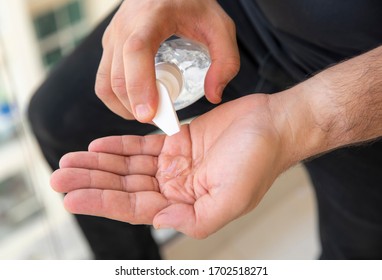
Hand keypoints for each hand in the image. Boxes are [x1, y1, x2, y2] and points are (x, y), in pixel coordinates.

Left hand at [50, 94, 291, 237]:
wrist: (273, 125)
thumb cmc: (259, 161)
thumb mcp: (232, 200)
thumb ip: (196, 219)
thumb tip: (159, 221)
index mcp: (187, 207)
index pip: (135, 208)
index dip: (101, 202)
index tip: (71, 197)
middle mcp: (177, 188)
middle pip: (125, 187)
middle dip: (92, 182)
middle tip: (59, 177)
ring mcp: (175, 164)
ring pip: (128, 166)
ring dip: (99, 164)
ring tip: (69, 162)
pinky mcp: (176, 141)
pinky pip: (141, 146)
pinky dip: (119, 146)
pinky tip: (98, 146)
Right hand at [95, 0, 238, 121]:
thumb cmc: (194, 5)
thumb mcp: (220, 27)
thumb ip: (226, 61)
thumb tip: (213, 96)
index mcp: (151, 17)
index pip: (136, 51)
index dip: (139, 85)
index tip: (149, 114)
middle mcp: (125, 26)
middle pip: (117, 76)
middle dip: (135, 107)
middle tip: (160, 121)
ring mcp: (112, 36)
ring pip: (105, 83)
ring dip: (123, 106)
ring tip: (149, 114)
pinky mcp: (109, 46)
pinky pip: (104, 80)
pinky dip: (116, 99)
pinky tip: (137, 104)